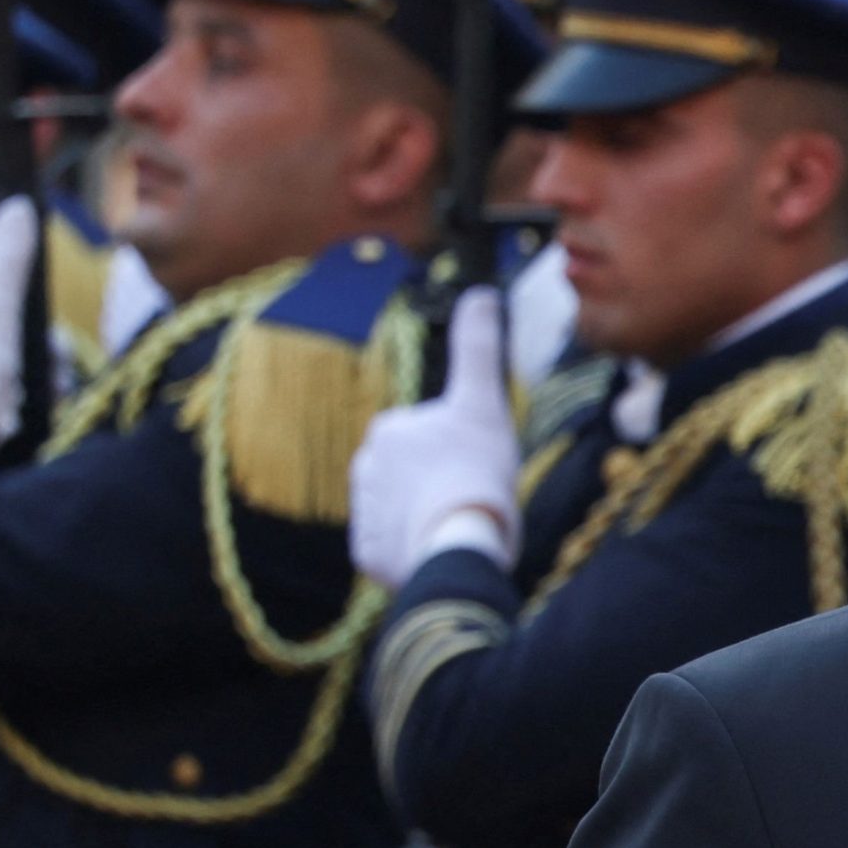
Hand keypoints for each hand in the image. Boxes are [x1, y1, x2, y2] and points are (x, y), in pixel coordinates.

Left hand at [0, 197, 37, 446]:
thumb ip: (9, 254)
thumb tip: (19, 203)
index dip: (18, 301)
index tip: (41, 318)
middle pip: (2, 330)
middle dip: (39, 345)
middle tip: (57, 358)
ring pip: (7, 363)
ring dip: (41, 372)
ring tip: (54, 385)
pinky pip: (1, 393)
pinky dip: (26, 397)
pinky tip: (39, 403)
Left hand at [348, 289, 522, 587]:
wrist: (458, 540)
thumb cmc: (477, 468)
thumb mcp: (483, 401)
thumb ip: (478, 345)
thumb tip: (482, 293)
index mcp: (388, 427)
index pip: (427, 433)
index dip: (459, 447)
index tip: (478, 463)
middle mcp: (364, 467)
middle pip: (412, 472)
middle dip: (438, 482)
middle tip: (471, 495)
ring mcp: (365, 514)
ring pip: (402, 510)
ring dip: (425, 515)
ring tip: (456, 526)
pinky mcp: (367, 554)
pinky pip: (393, 547)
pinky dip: (413, 549)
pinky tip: (438, 549)